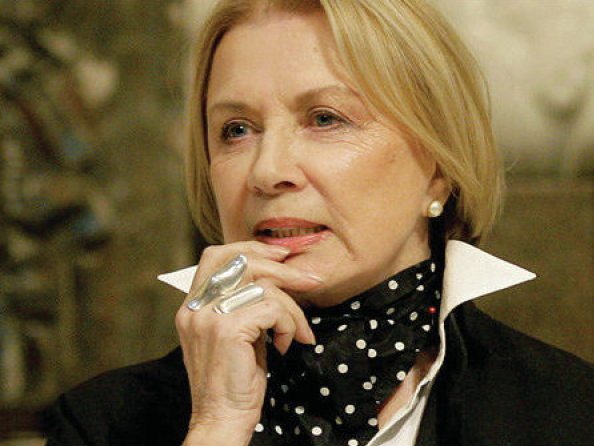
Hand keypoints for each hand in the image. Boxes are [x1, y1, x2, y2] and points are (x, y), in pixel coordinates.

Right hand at [175, 242, 319, 444]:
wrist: (221, 420)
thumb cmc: (233, 380)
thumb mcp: (234, 334)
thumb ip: (242, 303)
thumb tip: (278, 276)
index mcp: (193, 305)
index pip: (215, 256)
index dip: (250, 248)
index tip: (281, 255)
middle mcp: (196, 307)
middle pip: (243, 262)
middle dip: (284, 269)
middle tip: (311, 281)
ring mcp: (209, 317)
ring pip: (265, 287)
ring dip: (292, 310)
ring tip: (297, 333)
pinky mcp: (228, 330)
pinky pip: (272, 309)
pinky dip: (288, 325)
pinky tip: (284, 345)